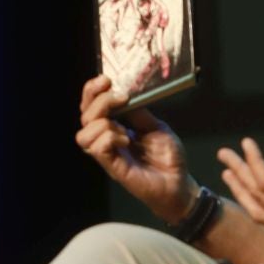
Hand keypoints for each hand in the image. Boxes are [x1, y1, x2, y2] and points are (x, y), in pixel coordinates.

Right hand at [76, 76, 196, 222]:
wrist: (179, 183)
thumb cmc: (168, 157)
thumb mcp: (155, 126)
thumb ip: (138, 112)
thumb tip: (124, 93)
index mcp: (114, 127)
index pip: (91, 106)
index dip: (92, 91)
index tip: (106, 80)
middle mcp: (106, 139)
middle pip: (84, 116)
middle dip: (98, 101)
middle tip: (122, 98)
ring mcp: (108, 155)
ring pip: (83, 135)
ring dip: (102, 123)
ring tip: (124, 128)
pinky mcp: (113, 168)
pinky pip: (97, 150)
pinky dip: (109, 138)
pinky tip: (126, 140)